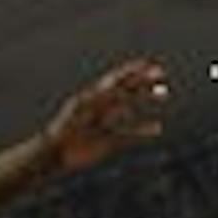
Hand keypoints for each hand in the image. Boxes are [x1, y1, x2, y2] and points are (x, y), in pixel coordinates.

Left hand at [44, 58, 168, 171]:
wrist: (53, 154)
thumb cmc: (64, 130)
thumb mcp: (83, 110)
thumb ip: (99, 97)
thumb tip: (114, 83)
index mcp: (92, 99)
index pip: (115, 81)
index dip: (130, 72)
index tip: (147, 63)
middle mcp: (99, 110)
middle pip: (124, 92)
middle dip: (142, 82)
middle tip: (160, 72)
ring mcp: (104, 125)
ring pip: (129, 110)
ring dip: (145, 100)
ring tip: (164, 93)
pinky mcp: (107, 143)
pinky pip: (129, 135)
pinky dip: (143, 131)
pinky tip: (158, 128)